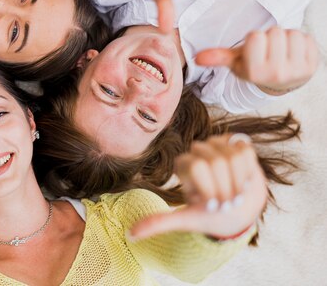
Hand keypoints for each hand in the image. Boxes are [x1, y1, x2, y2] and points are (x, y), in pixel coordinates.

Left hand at [129, 134, 266, 239]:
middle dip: (224, 188)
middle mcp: (197, 151)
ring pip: (231, 156)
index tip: (211, 204)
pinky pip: (244, 150)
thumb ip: (158, 223)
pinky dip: (248, 170)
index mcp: (182, 165)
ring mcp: (218, 145)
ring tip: (235, 192)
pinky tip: (244, 179)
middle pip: (215, 161)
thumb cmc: (209, 214)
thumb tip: (130, 234)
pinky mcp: (237, 144)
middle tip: (225, 201)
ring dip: (237, 181)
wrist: (238, 211)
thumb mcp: (184, 219)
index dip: (207, 188)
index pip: (195, 166)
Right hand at [195, 27, 318, 94]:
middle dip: (272, 36)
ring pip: (293, 33)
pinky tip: (295, 52)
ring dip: (287, 37)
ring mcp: (297, 70)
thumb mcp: (236, 64)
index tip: (255, 49)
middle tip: (270, 49)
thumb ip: (218, 58)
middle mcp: (277, 73)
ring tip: (282, 50)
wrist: (281, 83)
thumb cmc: (256, 68)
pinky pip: (308, 38)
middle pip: (275, 32)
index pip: (256, 37)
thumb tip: (197, 57)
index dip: (255, 39)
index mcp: (256, 72)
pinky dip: (302, 41)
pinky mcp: (313, 65)